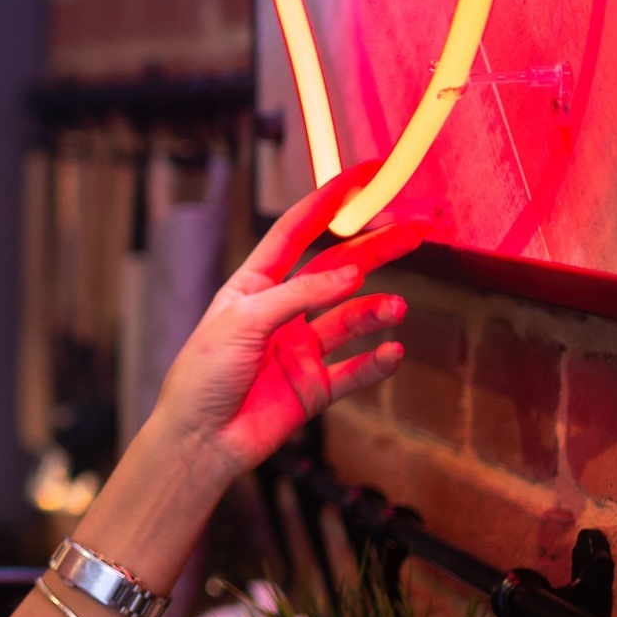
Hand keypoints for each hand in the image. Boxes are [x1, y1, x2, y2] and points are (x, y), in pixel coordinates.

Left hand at [145, 163, 426, 485]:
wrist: (198, 441)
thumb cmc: (203, 376)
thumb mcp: (244, 322)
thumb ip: (299, 295)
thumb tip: (353, 273)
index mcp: (254, 285)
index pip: (298, 231)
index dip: (331, 200)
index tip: (366, 175)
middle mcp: (282, 312)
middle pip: (339, 270)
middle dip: (378, 248)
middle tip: (418, 230)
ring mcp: (301, 350)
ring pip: (351, 319)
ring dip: (376, 310)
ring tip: (396, 307)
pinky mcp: (315, 388)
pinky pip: (356, 370)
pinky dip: (377, 362)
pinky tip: (392, 351)